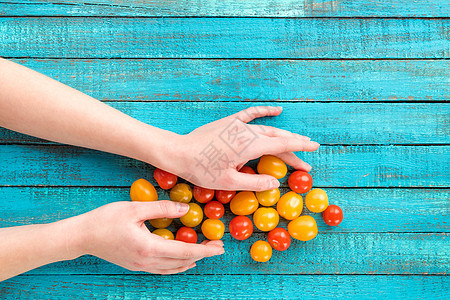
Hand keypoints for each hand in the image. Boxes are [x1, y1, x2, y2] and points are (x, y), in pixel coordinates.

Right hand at [79, 200, 223, 273]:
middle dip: (202, 254)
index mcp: (149, 247)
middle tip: (217, 247)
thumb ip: (162, 208)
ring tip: (203, 253)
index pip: (184, 251)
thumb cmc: (105, 219)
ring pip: (173, 268)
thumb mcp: (135, 208)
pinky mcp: (135, 265)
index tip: (219, 247)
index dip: (204, 250)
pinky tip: (181, 260)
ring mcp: (140, 266)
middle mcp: (147, 261)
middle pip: (182, 261)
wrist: (81, 236)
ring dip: (190, 261)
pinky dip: (176, 265)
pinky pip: (162, 268)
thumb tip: (185, 209)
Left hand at [167, 106, 318, 190]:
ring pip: (267, 130)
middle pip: (277, 140)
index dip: (300, 147)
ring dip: (283, 136)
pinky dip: (264, 112)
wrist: (179, 152)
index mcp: (249, 146)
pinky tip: (276, 110)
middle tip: (306, 163)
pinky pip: (251, 114)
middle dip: (293, 149)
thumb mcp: (229, 181)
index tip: (315, 148)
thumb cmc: (202, 170)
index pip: (282, 145)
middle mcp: (247, 132)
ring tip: (297, 143)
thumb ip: (255, 181)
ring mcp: (238, 125)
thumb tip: (276, 182)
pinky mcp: (229, 122)